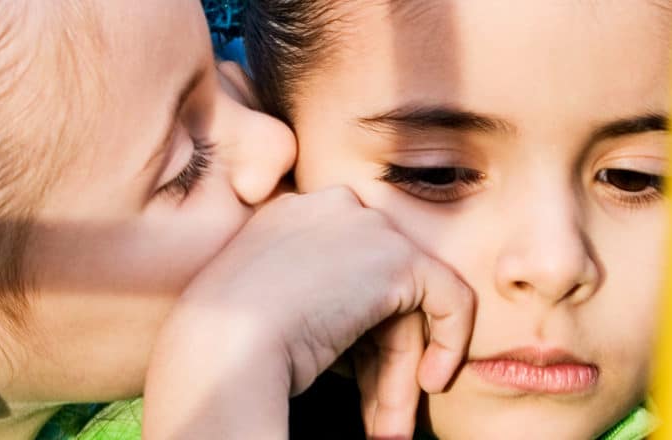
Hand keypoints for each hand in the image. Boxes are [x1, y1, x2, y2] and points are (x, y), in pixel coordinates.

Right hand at [143, 187, 472, 438]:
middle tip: (373, 417)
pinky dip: (449, 342)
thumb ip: (308, 295)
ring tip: (386, 427)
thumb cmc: (223, 339)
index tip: (347, 375)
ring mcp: (363, 225)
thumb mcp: (263, 305)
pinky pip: (448, 297)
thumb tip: (354, 333)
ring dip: (397, 374)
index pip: (339, 270)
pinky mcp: (396, 256)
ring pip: (404, 306)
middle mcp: (327, 208)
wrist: (222, 341)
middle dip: (377, 359)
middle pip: (373, 288)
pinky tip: (431, 382)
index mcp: (288, 216)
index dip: (350, 330)